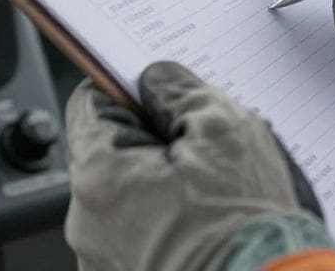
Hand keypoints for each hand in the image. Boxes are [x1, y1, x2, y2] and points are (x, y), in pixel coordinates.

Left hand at [64, 62, 332, 270]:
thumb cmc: (246, 226)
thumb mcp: (225, 130)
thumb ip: (180, 90)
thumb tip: (156, 81)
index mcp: (100, 177)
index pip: (90, 105)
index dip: (128, 92)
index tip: (158, 95)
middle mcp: (88, 226)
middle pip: (109, 156)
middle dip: (150, 145)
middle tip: (201, 151)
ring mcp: (103, 262)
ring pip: (125, 199)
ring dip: (158, 189)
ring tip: (210, 199)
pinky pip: (136, 237)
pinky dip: (163, 227)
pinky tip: (203, 229)